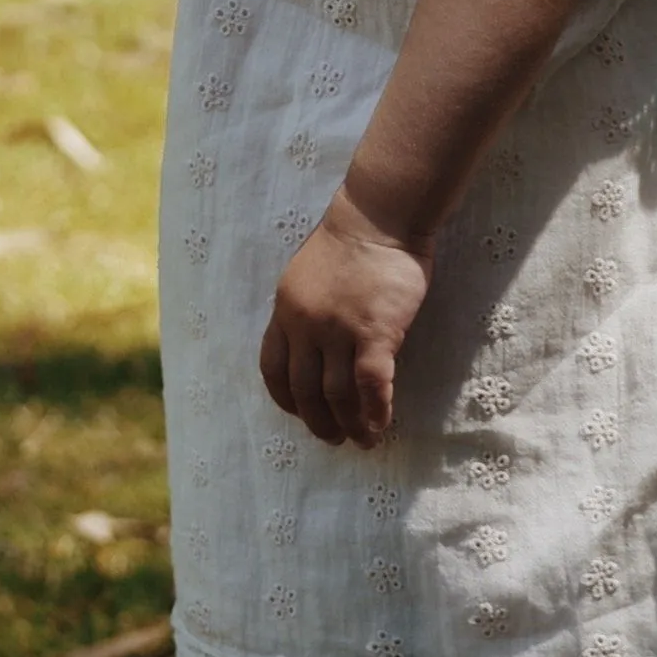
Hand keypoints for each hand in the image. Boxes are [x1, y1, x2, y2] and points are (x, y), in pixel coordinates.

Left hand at [258, 182, 432, 448]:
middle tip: (334, 438)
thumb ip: (304, 311)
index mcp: (285, 311)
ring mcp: (339, 331)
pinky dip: (376, 412)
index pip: (274, 369)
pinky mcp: (375, 333)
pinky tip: (382, 426)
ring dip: (350, 424)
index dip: (287, 400)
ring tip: (363, 440)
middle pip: (305, 390)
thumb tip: (311, 348)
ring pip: (338, 395)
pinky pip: (371, 387)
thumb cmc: (348, 243)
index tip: (301, 413)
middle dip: (319, 422)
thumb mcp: (305, 276)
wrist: (378, 216)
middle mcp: (305, 325)